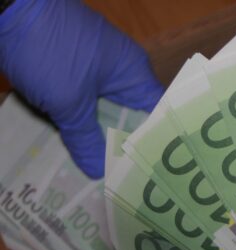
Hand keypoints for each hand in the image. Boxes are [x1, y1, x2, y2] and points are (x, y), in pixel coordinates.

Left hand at [0, 0, 162, 178]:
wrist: (6, 7)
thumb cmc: (49, 51)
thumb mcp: (67, 102)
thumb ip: (85, 139)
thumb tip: (99, 173)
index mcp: (134, 72)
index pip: (157, 114)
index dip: (155, 144)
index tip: (152, 174)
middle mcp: (121, 68)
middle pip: (130, 115)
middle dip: (123, 146)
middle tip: (124, 181)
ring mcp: (95, 64)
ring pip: (104, 109)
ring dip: (98, 135)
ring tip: (101, 171)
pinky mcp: (72, 64)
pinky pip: (84, 100)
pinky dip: (80, 121)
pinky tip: (76, 145)